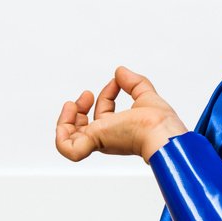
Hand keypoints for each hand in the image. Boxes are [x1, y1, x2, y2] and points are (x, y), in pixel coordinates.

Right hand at [55, 65, 187, 162]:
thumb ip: (134, 83)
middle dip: (79, 109)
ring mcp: (99, 140)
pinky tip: (67, 116)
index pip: (104, 113)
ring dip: (65, 120)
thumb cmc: (159, 123)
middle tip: (87, 95)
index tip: (115, 82)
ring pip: (70, 139)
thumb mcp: (146, 95)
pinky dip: (61, 136)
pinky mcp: (93, 142)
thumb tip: (121, 71)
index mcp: (120, 130)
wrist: (160, 131)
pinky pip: (68, 150)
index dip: (106, 94)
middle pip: (82, 128)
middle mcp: (108, 137)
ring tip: (72, 104)